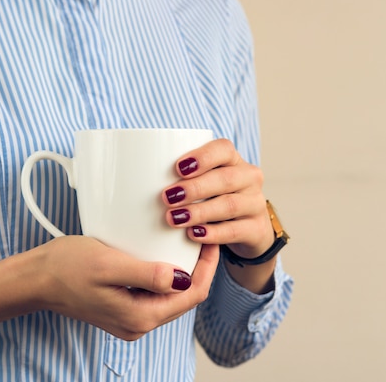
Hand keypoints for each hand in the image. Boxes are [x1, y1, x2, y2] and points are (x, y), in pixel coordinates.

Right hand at [0, 235, 218, 343]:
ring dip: (182, 270)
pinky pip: (153, 292)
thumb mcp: (109, 265)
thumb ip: (148, 275)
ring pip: (170, 294)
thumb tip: (183, 278)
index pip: (192, 294)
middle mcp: (138, 323)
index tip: (211, 240)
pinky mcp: (121, 307)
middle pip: (185, 297)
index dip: (207, 267)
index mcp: (140, 316)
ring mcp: (130, 317)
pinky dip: (163, 274)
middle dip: (198, 268)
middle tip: (200, 236)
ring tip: (184, 242)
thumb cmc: (65, 268)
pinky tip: (159, 254)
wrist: (35, 279)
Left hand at [161, 138, 275, 292]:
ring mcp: (255, 204)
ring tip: (175, 219)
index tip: (177, 168)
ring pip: (229, 205)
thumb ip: (177, 177)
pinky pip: (236, 230)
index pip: (223, 149)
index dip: (202, 157)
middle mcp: (248, 178)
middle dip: (195, 188)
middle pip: (225, 178)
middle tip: (167, 197)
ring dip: (200, 211)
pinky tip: (194, 236)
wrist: (246, 229)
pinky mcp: (257, 229)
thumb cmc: (211, 200)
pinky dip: (213, 233)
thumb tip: (128, 172)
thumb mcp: (200, 183)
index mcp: (232, 160)